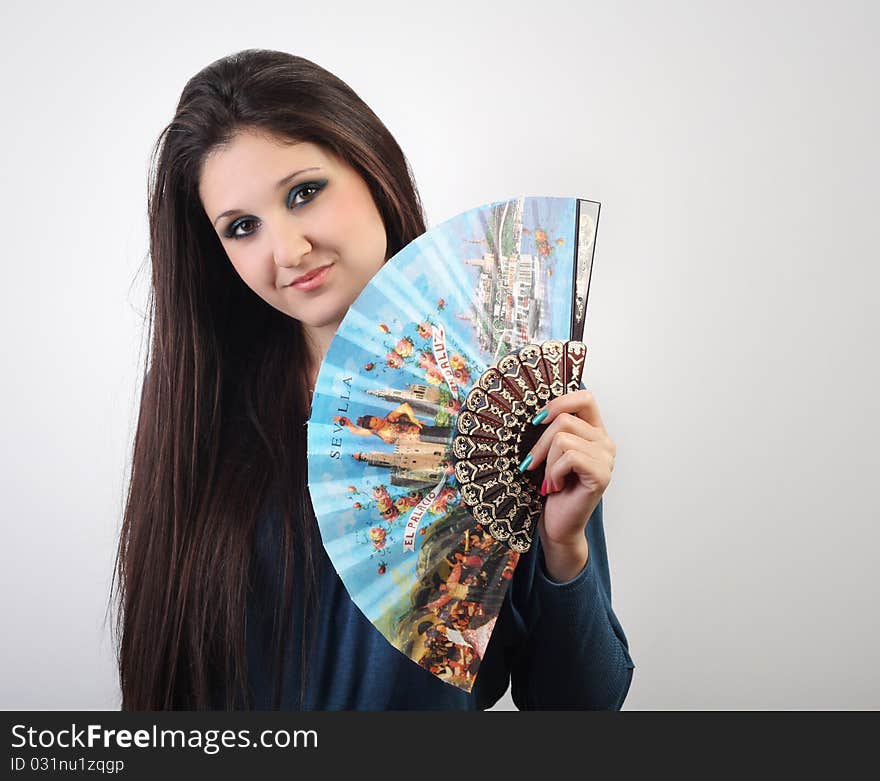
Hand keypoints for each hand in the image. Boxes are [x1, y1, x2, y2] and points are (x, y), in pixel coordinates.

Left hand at [520, 390, 616, 580]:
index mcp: (594, 431)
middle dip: (540, 443)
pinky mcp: (601, 474)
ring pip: (563, 439)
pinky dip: (554, 473)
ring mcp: (606, 458)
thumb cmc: (551, 488)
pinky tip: (557, 487)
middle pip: (564, 419)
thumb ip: (553, 429)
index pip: (585, 398)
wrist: (556, 523)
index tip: (538, 420)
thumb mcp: (550, 452)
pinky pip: (569, 458)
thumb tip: (536, 412)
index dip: (559, 403)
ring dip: (547, 463)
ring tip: (551, 480)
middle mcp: (605, 442)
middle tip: (533, 465)